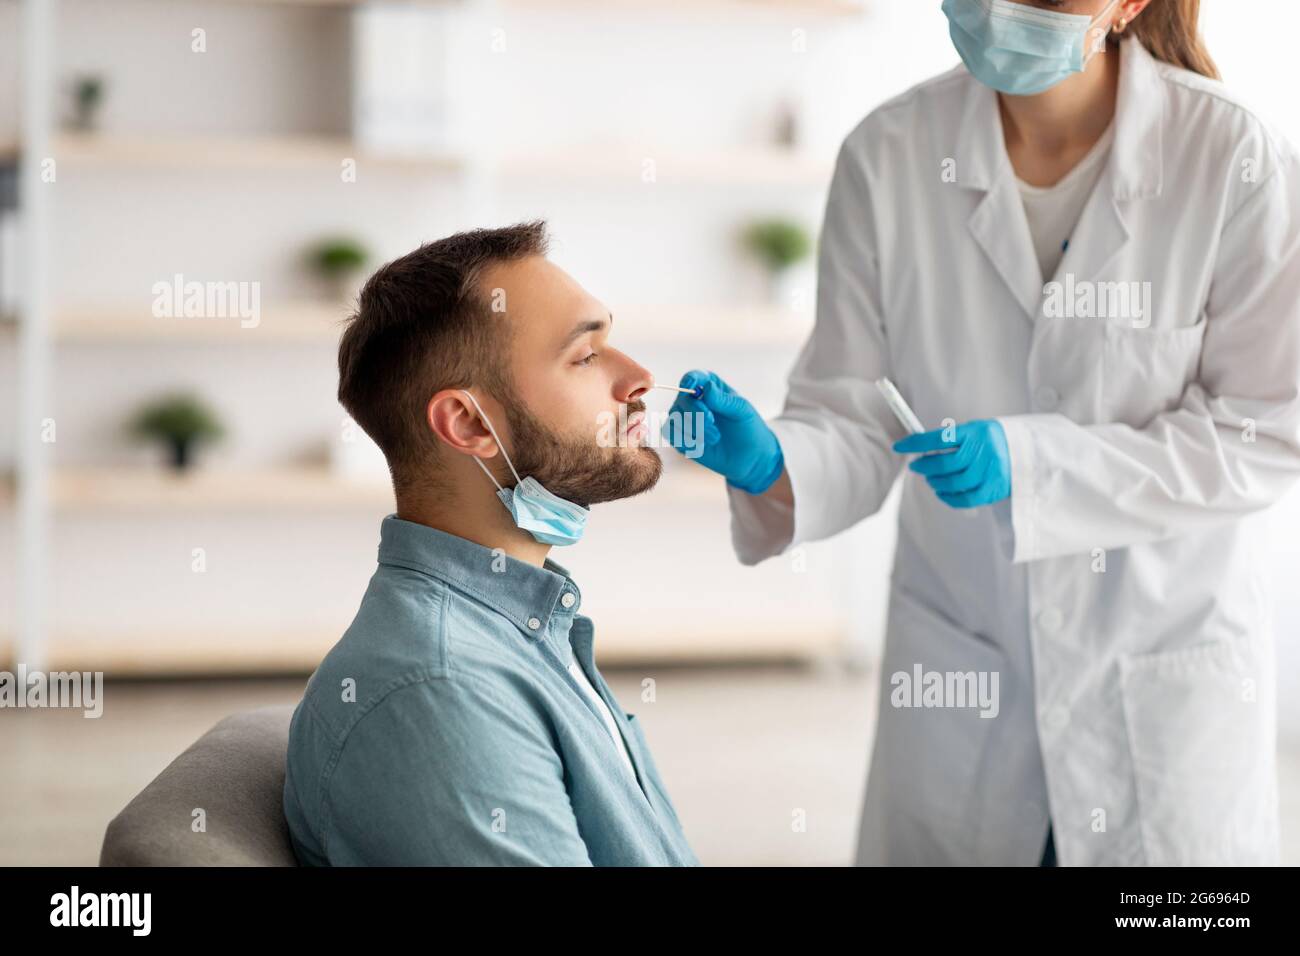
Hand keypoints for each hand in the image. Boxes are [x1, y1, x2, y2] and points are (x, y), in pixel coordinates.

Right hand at [666, 370, 784, 494]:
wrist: (749, 456)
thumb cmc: (747, 428)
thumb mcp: (741, 410)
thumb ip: (723, 399)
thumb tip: (707, 387)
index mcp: (709, 387)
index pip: (693, 377)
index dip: (690, 380)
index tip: (693, 388)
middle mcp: (693, 401)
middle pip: (682, 400)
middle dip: (696, 412)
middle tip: (712, 423)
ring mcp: (685, 419)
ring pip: (675, 418)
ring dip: (694, 429)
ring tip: (715, 437)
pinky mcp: (680, 438)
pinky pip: (672, 435)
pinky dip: (686, 440)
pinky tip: (702, 445)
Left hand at [893, 419, 1010, 508]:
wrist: (1027, 453)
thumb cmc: (990, 442)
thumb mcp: (974, 432)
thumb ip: (951, 440)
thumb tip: (920, 450)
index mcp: (975, 432)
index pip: (938, 438)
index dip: (916, 443)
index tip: (899, 446)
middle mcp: (984, 450)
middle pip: (945, 463)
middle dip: (925, 466)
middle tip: (916, 466)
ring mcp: (991, 471)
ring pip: (954, 482)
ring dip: (936, 482)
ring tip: (931, 480)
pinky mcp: (995, 488)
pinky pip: (966, 498)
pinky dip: (949, 498)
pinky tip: (942, 493)